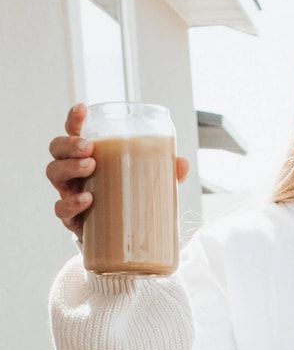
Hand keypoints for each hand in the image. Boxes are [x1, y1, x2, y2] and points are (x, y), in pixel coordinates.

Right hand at [47, 103, 190, 241]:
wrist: (123, 240)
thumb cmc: (131, 200)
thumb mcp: (149, 183)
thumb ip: (165, 172)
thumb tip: (183, 163)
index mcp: (89, 157)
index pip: (75, 132)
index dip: (75, 119)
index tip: (83, 109)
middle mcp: (74, 172)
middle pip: (57, 149)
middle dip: (69, 144)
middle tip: (89, 147)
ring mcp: (69, 193)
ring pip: (54, 173)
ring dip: (69, 167)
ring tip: (90, 165)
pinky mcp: (72, 219)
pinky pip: (61, 209)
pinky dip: (71, 203)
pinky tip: (87, 199)